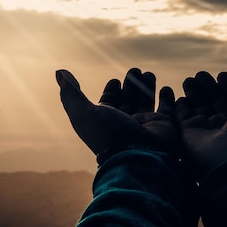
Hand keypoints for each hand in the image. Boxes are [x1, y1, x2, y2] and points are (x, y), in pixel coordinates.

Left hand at [56, 68, 179, 160]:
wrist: (137, 157)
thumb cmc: (107, 135)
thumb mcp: (82, 113)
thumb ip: (71, 93)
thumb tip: (59, 72)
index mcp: (106, 120)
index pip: (109, 102)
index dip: (111, 91)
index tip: (114, 80)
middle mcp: (125, 122)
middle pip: (128, 99)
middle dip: (131, 84)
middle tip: (135, 70)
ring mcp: (145, 124)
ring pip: (146, 101)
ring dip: (147, 87)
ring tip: (148, 73)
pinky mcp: (164, 125)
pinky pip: (167, 109)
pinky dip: (167, 98)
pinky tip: (166, 88)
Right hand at [176, 71, 226, 178]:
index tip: (222, 75)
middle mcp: (225, 126)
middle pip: (215, 101)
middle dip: (208, 87)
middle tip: (201, 74)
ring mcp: (206, 130)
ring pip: (198, 107)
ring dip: (193, 93)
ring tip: (190, 79)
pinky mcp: (188, 134)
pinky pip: (182, 117)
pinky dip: (180, 107)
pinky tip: (180, 96)